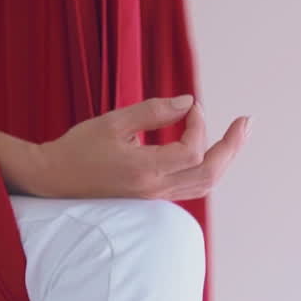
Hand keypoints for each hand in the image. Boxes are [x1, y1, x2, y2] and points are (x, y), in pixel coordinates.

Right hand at [0, 97, 249, 200]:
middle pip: (209, 175)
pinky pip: (190, 188)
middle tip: (246, 122)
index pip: (192, 151)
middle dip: (231, 147)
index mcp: (144, 170)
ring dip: (224, 160)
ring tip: (236, 136)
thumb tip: (189, 102)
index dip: (199, 124)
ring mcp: (153, 198)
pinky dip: (206, 169)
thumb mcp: (113, 122)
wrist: (54, 180)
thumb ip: (153, 111)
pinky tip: (210, 151)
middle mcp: (153, 189)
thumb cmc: (78, 148)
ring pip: (203, 185)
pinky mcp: (150, 198)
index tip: (190, 106)